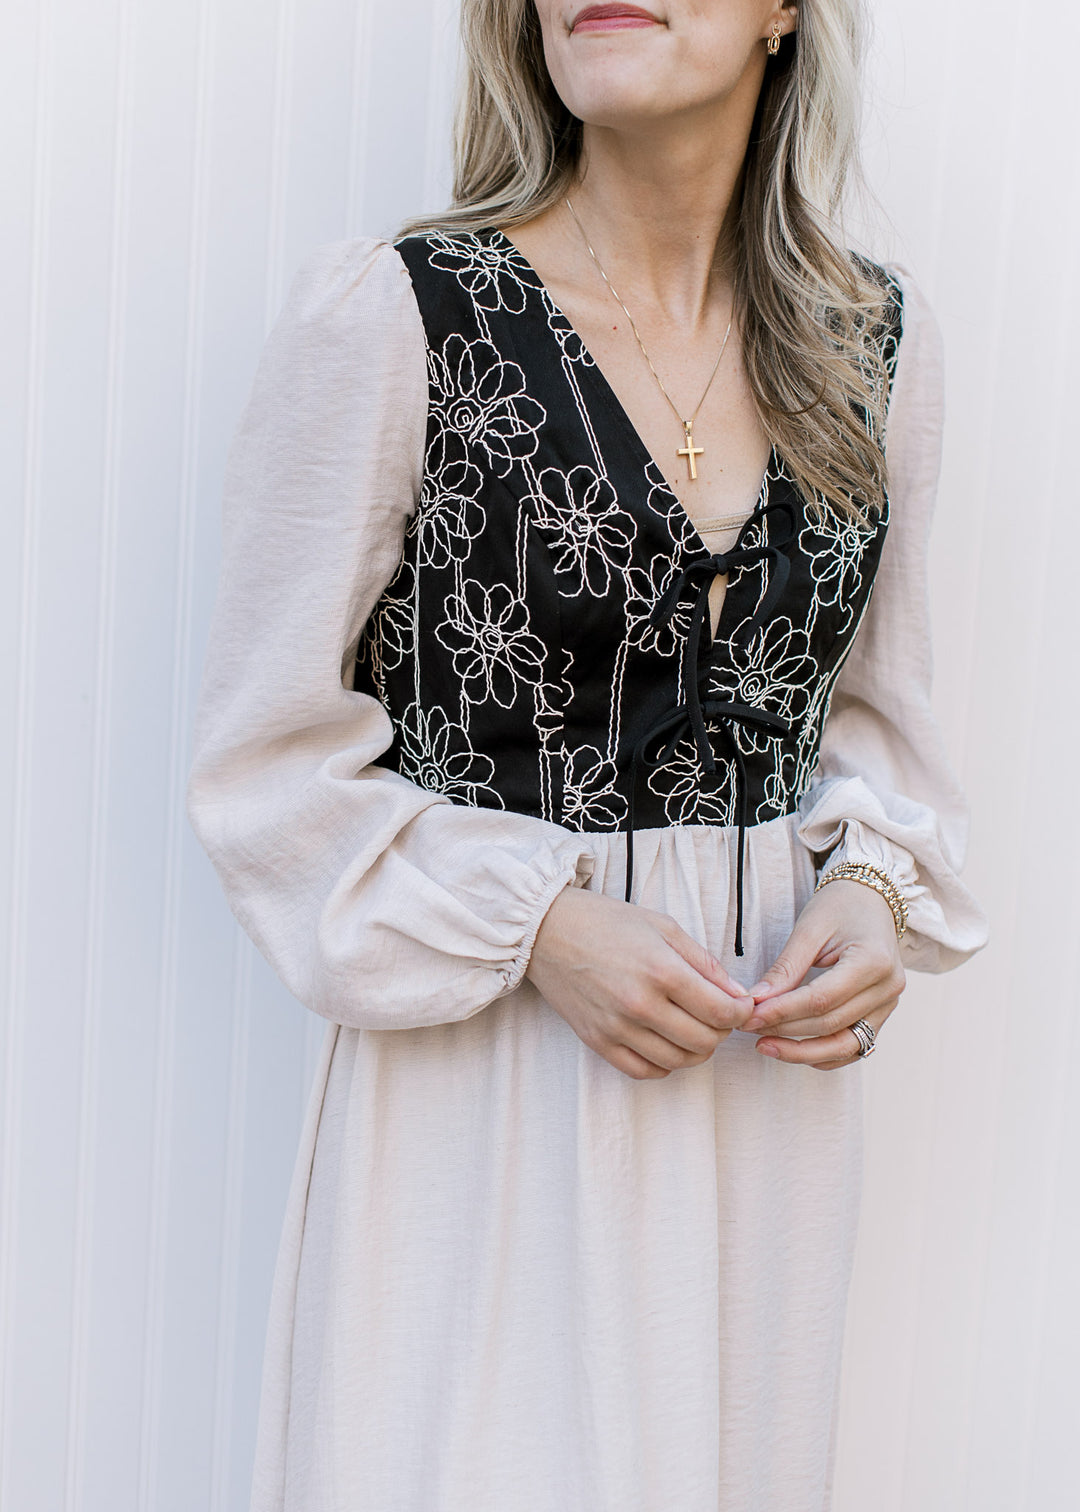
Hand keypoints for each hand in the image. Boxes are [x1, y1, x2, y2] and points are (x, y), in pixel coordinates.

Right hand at [526, 886, 755, 1079]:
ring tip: (694, 1028)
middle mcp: (640, 1004)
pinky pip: (643, 1070)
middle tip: (719, 1015)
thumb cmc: (607, 922)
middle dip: (722, 1031)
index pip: (721, 1012)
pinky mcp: (597, 1041)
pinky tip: (666, 1043)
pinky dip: (664, 1064)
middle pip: (704, 1041)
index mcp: (661, 970)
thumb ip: (704, 962)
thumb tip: (737, 994)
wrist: (547, 930)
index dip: (741, 1013)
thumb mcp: (664, 927)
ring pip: (677, 1061)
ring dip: (696, 1049)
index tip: (742, 1006)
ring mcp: (616, 1027)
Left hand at [742, 879, 905, 1069]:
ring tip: (764, 1045)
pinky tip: (791, 1049)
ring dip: (802, 1052)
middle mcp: (887, 988)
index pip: (821, 999)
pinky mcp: (882, 1014)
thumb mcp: (809, 928)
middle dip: (785, 1030)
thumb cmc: (840, 906)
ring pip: (844, 1045)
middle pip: (830, 1024)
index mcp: (873, 961)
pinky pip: (852, 1046)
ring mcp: (888, 1005)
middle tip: (747, 1026)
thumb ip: (786, 968)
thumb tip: (757, 1001)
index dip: (782, 1012)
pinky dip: (822, 1053)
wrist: (871, 899)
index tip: (749, 1015)